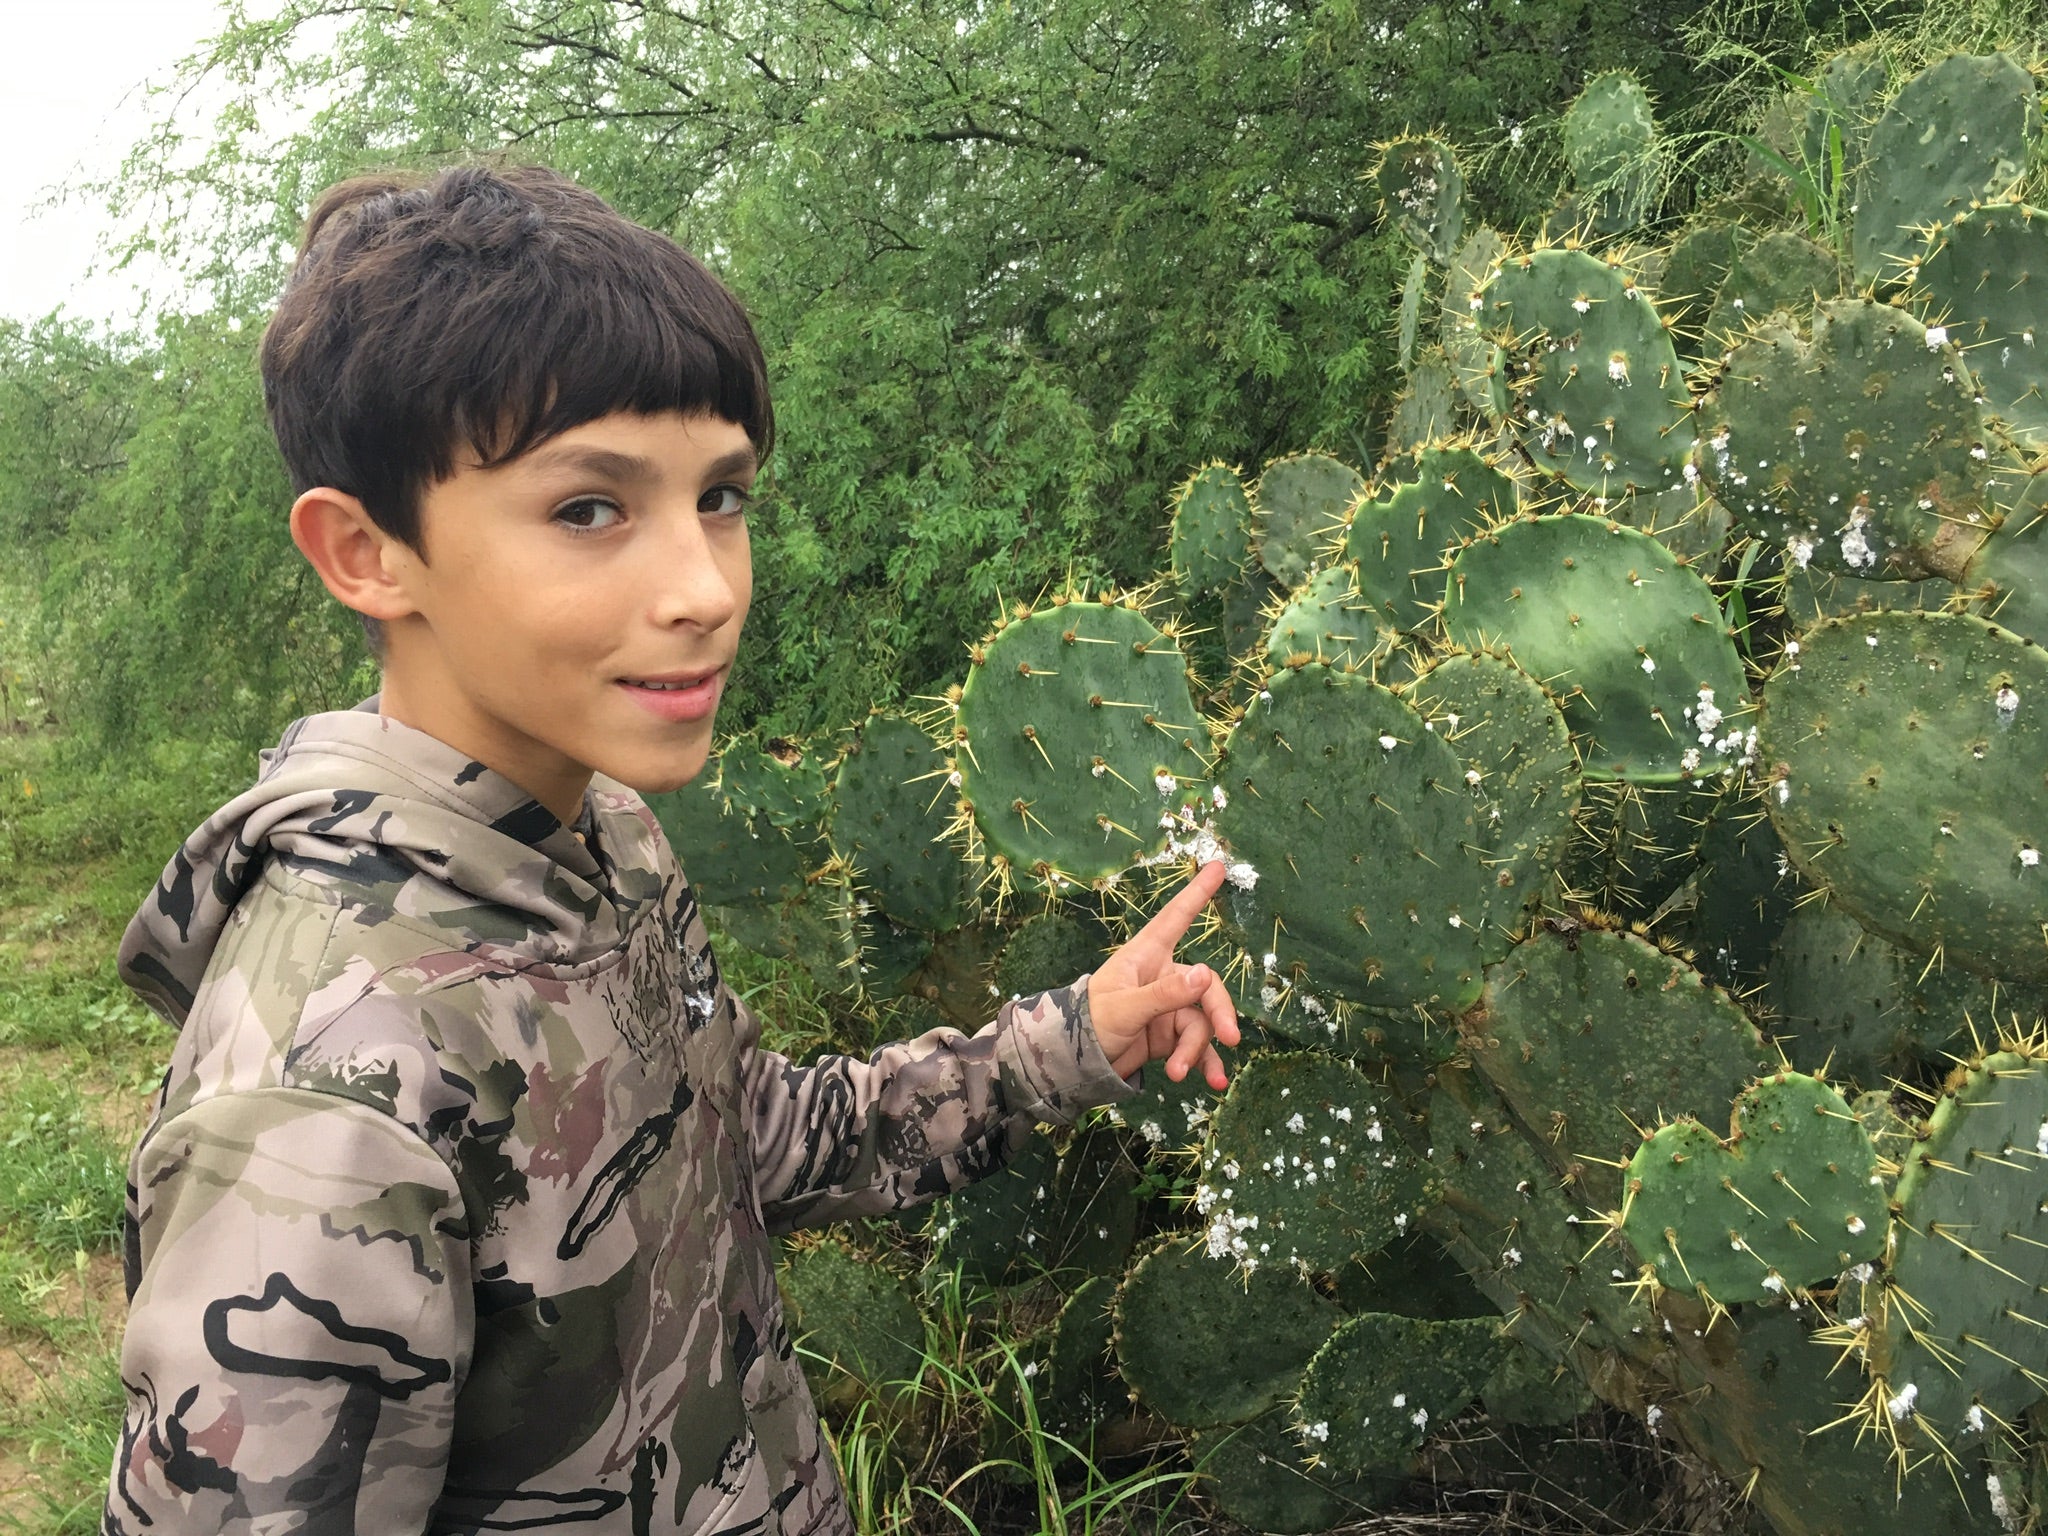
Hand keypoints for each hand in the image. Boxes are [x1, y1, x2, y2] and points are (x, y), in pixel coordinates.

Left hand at [1087, 861, 1242, 1089]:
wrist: (1075, 1064)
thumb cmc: (1089, 1024)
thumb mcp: (1125, 1009)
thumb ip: (1166, 994)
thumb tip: (1207, 974)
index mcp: (1145, 957)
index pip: (1175, 918)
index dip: (1196, 894)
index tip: (1218, 867)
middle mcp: (1162, 978)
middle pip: (1205, 987)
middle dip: (1217, 1013)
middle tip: (1229, 1038)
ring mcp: (1168, 1008)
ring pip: (1200, 1023)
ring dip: (1197, 1050)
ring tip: (1182, 1073)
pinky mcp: (1169, 1036)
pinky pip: (1196, 1046)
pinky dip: (1204, 1062)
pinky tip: (1214, 1082)